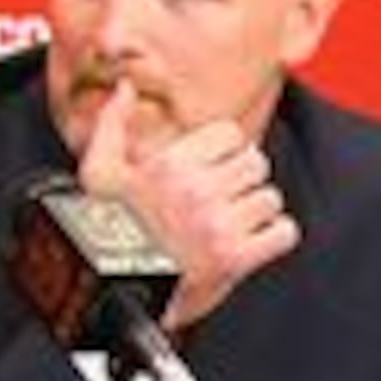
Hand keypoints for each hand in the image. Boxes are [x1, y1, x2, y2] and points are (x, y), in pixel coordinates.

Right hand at [74, 80, 297, 329]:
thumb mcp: (97, 174)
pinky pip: (283, 232)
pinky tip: (244, 246)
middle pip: (255, 164)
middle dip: (240, 182)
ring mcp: (219, 225)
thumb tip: (124, 86)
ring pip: (269, 198)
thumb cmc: (104, 233)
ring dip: (254, 213)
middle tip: (217, 203)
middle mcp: (198, 190)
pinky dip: (270, 240)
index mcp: (171, 164)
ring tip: (226, 227)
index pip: (231, 135)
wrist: (113, 293)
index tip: (207, 173)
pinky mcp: (237, 258)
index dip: (223, 153)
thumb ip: (111, 124)